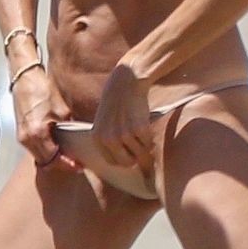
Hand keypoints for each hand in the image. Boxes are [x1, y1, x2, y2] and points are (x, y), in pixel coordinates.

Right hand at [12, 66, 73, 168]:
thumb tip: (78, 140)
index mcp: (37, 134)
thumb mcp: (62, 110)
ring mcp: (21, 136)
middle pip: (45, 162)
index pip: (53, 159)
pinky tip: (56, 144)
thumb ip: (69, 129)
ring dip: (52, 157)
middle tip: (76, 162)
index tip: (78, 166)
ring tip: (68, 154)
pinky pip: (34, 148)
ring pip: (39, 156)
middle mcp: (26, 138)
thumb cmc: (41, 89)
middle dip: (60, 163)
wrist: (24, 77)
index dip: (67, 164)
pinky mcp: (20, 131)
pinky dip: (45, 149)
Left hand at [91, 61, 154, 177]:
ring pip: (140, 154)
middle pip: (127, 163)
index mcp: (97, 138)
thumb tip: (126, 165)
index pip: (112, 162)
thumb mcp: (106, 123)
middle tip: (139, 146)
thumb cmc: (118, 104)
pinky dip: (150, 136)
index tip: (130, 154)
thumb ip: (110, 142)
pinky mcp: (138, 129)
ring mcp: (123, 134)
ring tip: (140, 129)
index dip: (123, 159)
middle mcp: (108, 139)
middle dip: (136, 158)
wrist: (126, 82)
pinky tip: (144, 123)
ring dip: (144, 145)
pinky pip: (148, 143)